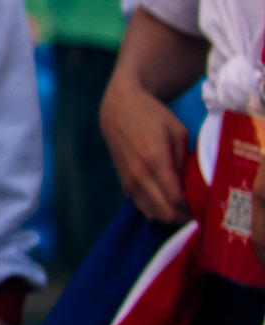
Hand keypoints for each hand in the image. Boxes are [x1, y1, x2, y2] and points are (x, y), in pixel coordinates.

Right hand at [101, 68, 190, 222]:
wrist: (118, 108)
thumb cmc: (152, 116)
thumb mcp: (178, 133)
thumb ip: (185, 161)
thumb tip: (194, 186)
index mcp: (155, 160)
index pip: (177, 199)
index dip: (194, 208)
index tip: (207, 206)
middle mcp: (139, 175)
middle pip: (165, 212)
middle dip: (185, 216)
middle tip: (199, 209)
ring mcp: (129, 181)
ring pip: (153, 214)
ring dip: (171, 215)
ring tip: (185, 206)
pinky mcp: (124, 183)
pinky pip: (143, 206)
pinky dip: (158, 209)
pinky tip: (169, 200)